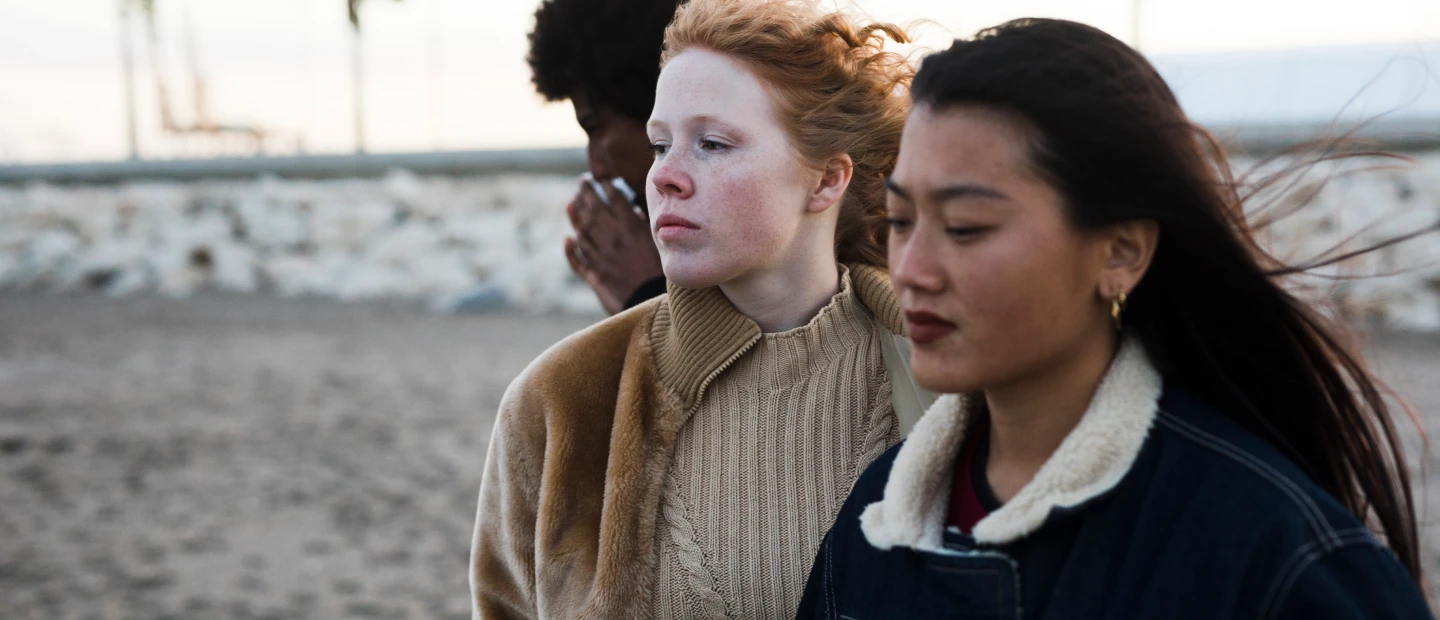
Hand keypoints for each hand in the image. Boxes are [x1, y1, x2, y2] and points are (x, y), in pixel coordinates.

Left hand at [564, 180, 663, 314]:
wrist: (654, 301)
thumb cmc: (662, 272)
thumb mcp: (659, 243)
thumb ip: (645, 226)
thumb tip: (634, 210)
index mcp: (631, 229)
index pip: (615, 200)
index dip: (606, 186)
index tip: (600, 178)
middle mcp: (613, 239)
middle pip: (595, 210)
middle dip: (587, 193)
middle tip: (582, 182)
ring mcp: (601, 256)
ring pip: (583, 231)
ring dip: (576, 215)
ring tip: (572, 202)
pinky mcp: (595, 274)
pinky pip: (578, 259)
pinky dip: (570, 249)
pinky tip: (568, 239)